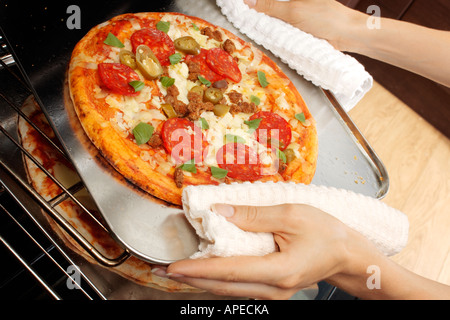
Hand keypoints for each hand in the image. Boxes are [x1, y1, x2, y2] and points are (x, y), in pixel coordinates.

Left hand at [165, 203, 379, 298]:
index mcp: (278, 270)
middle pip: (223, 286)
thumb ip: (253, 215)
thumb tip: (219, 212)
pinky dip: (219, 280)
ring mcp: (273, 294)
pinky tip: (205, 272)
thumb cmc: (326, 232)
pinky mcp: (272, 290)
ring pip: (229, 291)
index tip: (172, 267)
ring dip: (202, 281)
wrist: (346, 254)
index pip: (228, 271)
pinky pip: (239, 288)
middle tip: (163, 271)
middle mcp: (273, 289)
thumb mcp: (291, 215)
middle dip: (191, 279)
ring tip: (178, 271)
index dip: (197, 269)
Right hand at [244, 0, 449, 85]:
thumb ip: (269, 7)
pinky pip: (282, 30)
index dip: (252, 4)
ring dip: (264, 24)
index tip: (236, 7)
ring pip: (274, 19)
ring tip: (249, 26)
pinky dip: (274, 32)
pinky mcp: (299, 29)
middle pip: (269, 7)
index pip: (267, 0)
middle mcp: (294, 3)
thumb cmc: (325, 18)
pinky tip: (265, 36)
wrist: (348, 35)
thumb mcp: (293, 11)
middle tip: (238, 16)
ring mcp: (296, 16)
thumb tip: (248, 2)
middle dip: (256, 12)